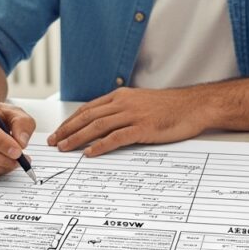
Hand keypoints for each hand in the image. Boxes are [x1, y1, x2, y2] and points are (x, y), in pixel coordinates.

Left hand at [47, 87, 212, 156]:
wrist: (194, 106)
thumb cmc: (171, 108)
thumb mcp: (142, 103)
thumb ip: (123, 111)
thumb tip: (105, 126)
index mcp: (121, 96)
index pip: (88, 108)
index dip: (71, 121)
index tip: (59, 131)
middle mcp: (124, 103)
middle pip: (88, 116)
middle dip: (68, 130)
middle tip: (54, 142)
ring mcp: (133, 115)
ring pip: (97, 126)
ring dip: (78, 138)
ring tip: (65, 148)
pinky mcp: (143, 128)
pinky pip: (116, 137)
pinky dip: (100, 145)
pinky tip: (90, 153)